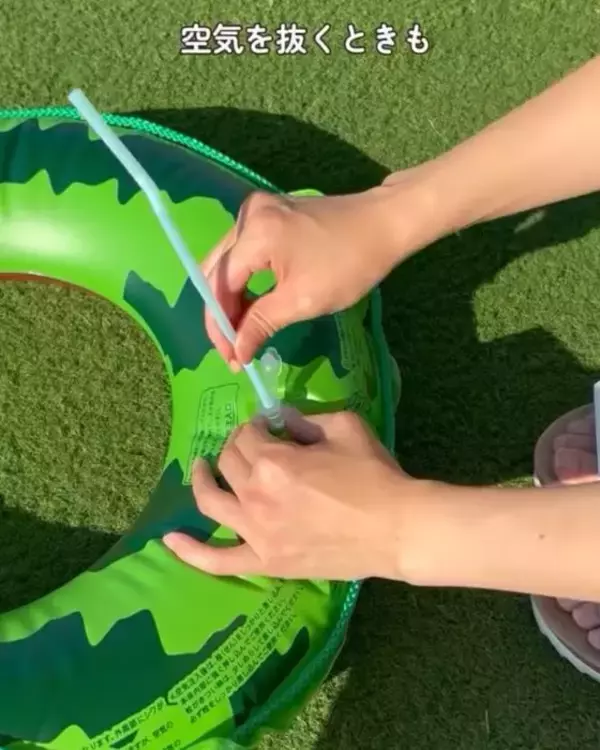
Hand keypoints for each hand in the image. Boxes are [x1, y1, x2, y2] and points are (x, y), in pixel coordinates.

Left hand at [163, 409, 411, 580]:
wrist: (397, 529)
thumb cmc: (375, 475)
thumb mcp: (344, 427)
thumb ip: (305, 418)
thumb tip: (280, 419)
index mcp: (273, 462)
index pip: (247, 435)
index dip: (255, 426)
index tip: (267, 425)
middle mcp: (255, 496)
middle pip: (229, 462)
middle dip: (237, 446)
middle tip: (251, 443)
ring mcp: (257, 533)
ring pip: (212, 502)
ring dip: (202, 481)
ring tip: (200, 469)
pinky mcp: (266, 562)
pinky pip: (218, 561)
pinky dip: (191, 551)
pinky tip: (169, 540)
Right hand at [201, 177, 436, 367]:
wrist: (384, 224)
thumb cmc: (349, 264)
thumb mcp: (303, 300)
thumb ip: (262, 323)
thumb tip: (237, 351)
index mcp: (255, 234)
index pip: (219, 285)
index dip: (220, 326)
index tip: (230, 358)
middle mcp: (247, 215)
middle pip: (215, 270)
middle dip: (220, 314)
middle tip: (232, 350)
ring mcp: (256, 211)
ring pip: (227, 262)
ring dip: (230, 299)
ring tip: (241, 335)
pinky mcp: (268, 213)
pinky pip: (243, 251)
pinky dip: (244, 280)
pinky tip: (250, 307)